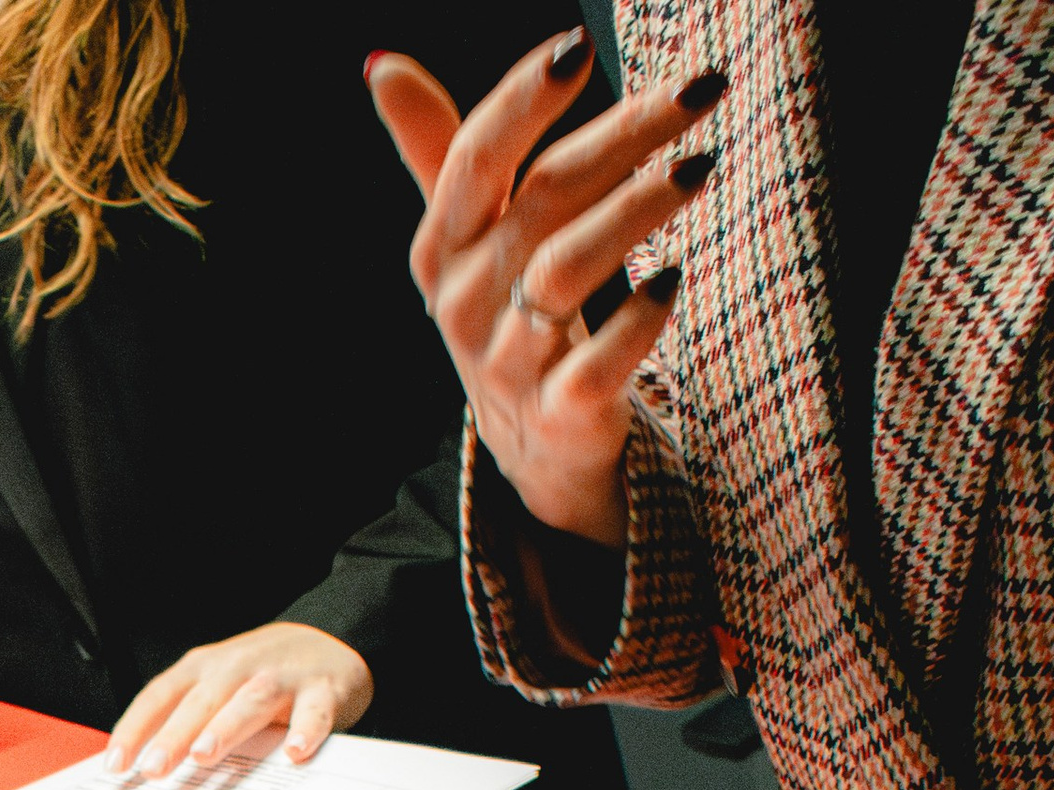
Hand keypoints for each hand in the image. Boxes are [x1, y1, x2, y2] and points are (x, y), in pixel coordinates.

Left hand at [106, 623, 374, 777]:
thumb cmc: (259, 675)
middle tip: (153, 770)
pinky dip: (306, 730)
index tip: (115, 766)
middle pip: (200, 702)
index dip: (135, 729)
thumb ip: (184, 719)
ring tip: (204, 755)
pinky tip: (296, 753)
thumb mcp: (216, 686)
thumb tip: (142, 770)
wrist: (327, 641)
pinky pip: (314, 711)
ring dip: (225, 727)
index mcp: (203, 669)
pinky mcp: (322, 689)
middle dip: (174, 736)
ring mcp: (281, 676)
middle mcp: (237, 668)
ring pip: (250, 701)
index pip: (160, 696)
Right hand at [367, 34, 726, 544]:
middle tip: (700, 87)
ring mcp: (508, 364)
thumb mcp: (464, 241)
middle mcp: (465, 305)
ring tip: (699, 167)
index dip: (521, 102)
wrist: (531, 446)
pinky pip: (595, 365)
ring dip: (634, 214)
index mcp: (442, 252)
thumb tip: (383, 67)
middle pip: (542, 202)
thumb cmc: (506, 319)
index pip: (474, 160)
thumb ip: (434, 151)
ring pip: (564, 273)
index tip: (577, 48)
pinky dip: (636, 323)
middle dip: (622, 136)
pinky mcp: (558, 414)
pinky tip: (670, 279)